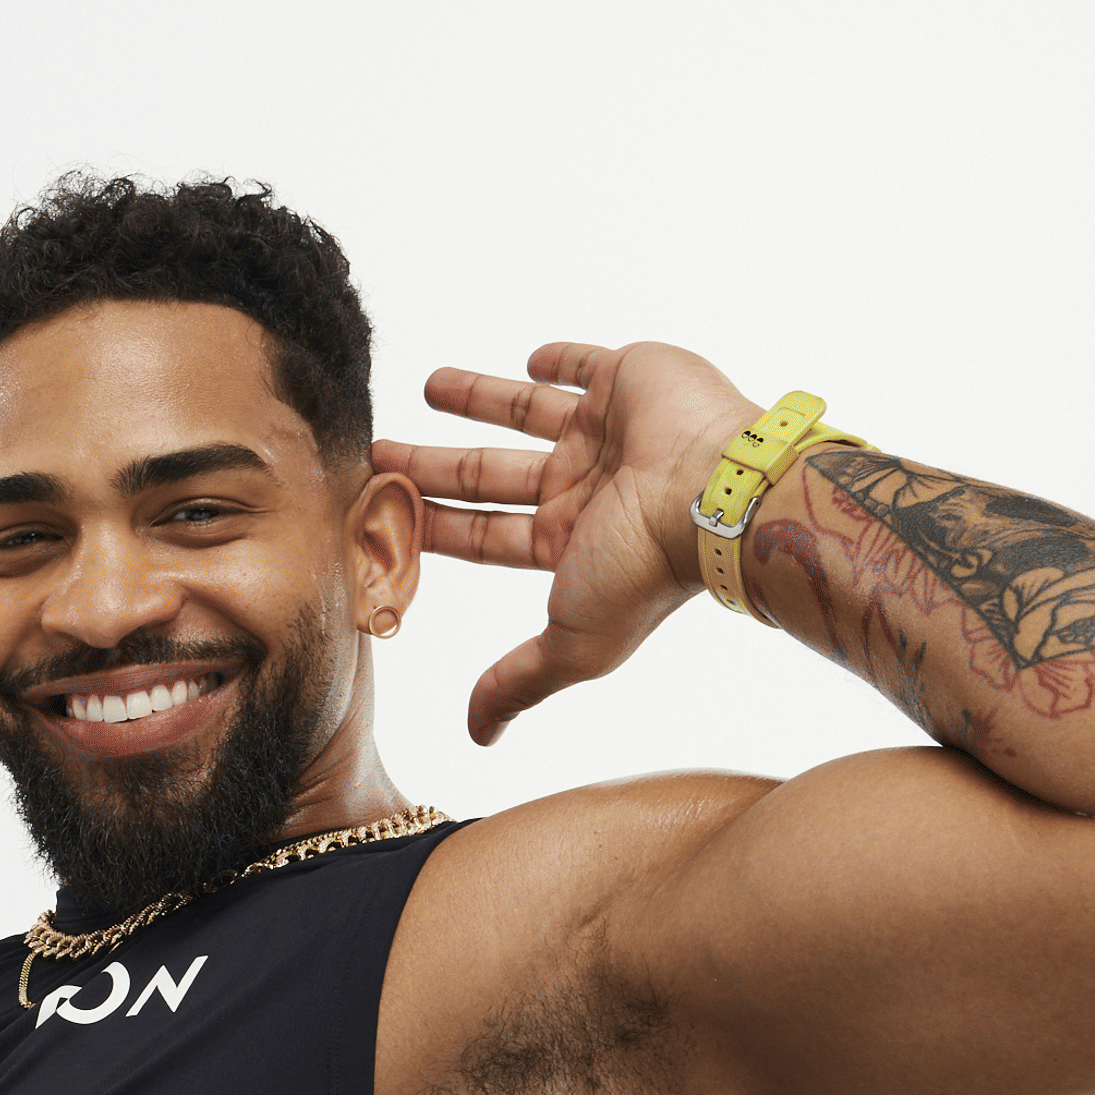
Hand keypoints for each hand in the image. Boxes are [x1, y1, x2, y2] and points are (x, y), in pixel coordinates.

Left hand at [377, 342, 762, 741]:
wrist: (715, 494)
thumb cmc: (646, 571)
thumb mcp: (570, 642)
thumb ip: (518, 682)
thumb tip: (478, 738)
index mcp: (570, 542)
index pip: (483, 534)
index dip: (433, 527)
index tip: (383, 513)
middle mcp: (587, 487)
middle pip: (489, 474)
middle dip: (433, 466)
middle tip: (379, 453)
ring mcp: (609, 432)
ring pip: (527, 414)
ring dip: (477, 401)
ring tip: (426, 386)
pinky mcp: (632, 378)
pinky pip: (589, 364)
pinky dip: (561, 359)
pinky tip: (531, 356)